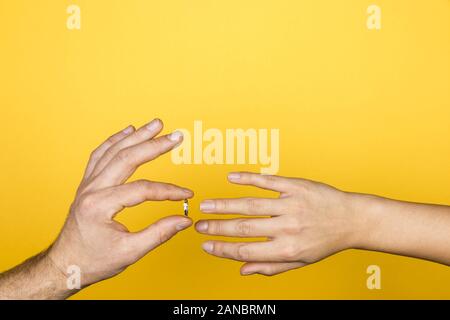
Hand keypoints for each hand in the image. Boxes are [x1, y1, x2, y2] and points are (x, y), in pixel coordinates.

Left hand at [48, 119, 192, 287]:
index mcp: (100, 206)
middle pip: (126, 158)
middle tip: (175, 136)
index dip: (168, 190)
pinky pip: (100, 155)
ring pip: (113, 151)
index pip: (142, 189)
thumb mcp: (129, 252)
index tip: (187, 194)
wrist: (65, 264)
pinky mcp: (87, 184)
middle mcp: (91, 190)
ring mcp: (87, 184)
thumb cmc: (94, 261)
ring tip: (156, 125)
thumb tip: (184, 220)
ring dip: (136, 136)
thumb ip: (159, 234)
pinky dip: (115, 140)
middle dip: (153, 145)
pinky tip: (128, 132)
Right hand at [195, 172, 360, 275]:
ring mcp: (291, 205)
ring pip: (251, 204)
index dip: (222, 249)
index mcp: (287, 249)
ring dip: (225, 205)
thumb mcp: (301, 261)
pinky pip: (269, 181)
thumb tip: (243, 270)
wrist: (353, 220)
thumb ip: (271, 266)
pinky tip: (232, 178)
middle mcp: (288, 228)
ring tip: (206, 205)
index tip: (206, 245)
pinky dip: (248, 178)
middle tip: (198, 225)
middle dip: (217, 227)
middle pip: (244, 228)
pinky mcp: (296, 186)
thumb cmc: (326, 242)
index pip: (246, 251)